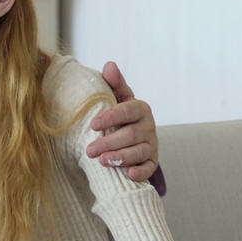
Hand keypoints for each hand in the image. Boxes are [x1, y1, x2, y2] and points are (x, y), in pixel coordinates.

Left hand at [87, 61, 158, 181]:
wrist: (132, 135)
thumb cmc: (121, 114)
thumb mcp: (118, 98)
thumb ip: (114, 83)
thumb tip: (109, 65)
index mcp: (140, 108)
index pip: (126, 111)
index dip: (110, 117)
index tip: (93, 124)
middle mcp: (148, 127)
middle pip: (130, 135)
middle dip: (109, 142)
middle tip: (89, 150)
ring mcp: (151, 145)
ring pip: (139, 152)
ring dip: (120, 158)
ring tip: (102, 161)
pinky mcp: (151, 161)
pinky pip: (149, 168)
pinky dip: (141, 172)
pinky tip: (129, 175)